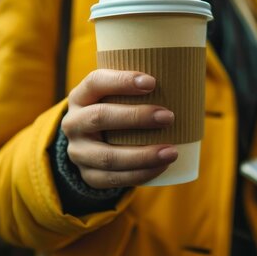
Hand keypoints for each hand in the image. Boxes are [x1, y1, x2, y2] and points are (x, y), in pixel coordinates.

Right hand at [61, 69, 177, 188]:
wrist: (91, 146)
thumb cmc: (115, 111)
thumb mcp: (115, 97)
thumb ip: (138, 89)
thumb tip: (183, 77)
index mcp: (80, 96)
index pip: (96, 82)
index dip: (122, 81)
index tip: (152, 82)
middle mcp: (73, 123)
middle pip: (100, 117)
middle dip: (136, 117)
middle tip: (169, 117)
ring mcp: (78, 152)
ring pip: (108, 156)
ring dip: (143, 155)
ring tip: (172, 151)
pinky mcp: (89, 176)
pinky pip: (114, 179)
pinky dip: (140, 174)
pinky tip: (161, 166)